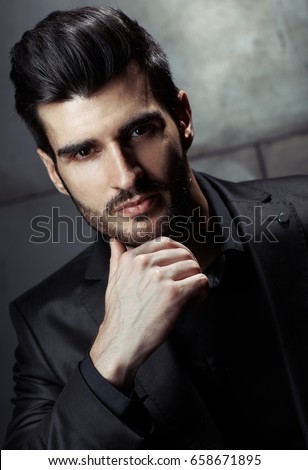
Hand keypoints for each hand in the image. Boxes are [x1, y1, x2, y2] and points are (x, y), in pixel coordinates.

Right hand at [90, 237, 208, 390]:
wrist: (121, 341)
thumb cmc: (119, 315)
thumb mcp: (113, 281)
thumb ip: (116, 258)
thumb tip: (115, 242)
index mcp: (132, 258)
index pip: (165, 243)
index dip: (177, 255)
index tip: (179, 268)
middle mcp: (145, 263)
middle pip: (183, 253)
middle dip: (190, 267)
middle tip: (189, 281)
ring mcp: (160, 277)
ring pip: (194, 267)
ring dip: (196, 280)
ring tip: (191, 294)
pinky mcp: (174, 293)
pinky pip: (200, 281)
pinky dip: (203, 291)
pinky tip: (195, 301)